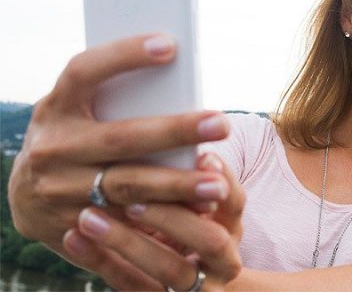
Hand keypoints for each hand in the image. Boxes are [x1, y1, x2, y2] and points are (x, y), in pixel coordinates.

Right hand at [8, 34, 228, 254]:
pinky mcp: (75, 225)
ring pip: (127, 187)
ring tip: (218, 183)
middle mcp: (54, 148)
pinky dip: (166, 218)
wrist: (25, 195)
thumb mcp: (77, 112)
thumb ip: (113, 100)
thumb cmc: (71, 137)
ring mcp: (60, 191)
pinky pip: (127, 224)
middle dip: (174, 131)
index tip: (169, 44)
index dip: (123, 56)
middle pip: (120, 137)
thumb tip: (175, 81)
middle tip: (221, 124)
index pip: (84, 72)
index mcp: (56, 108)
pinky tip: (200, 212)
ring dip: (177, 186)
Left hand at [62, 153, 244, 290]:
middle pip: (210, 240)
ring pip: (173, 273)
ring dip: (130, 243)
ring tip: (88, 216)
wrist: (194, 268)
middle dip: (171, 215)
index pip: (235, 203)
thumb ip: (188, 166)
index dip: (218, 181)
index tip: (198, 157)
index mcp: (232, 222)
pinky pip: (135, 289)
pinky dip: (104, 263)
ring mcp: (197, 284)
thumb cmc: (192, 216)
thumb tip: (164, 119)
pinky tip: (74, 238)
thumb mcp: (202, 193)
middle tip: (131, 196)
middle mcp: (224, 257)